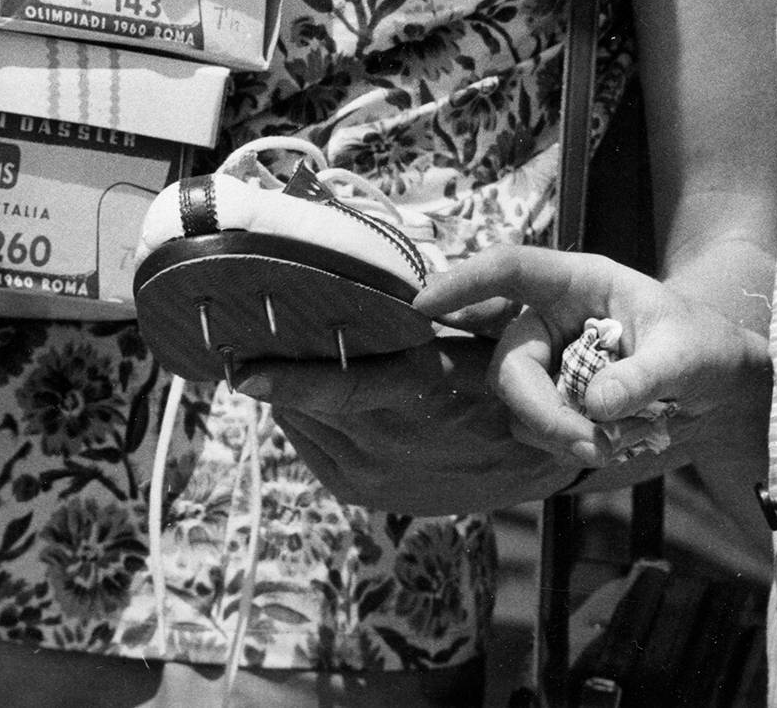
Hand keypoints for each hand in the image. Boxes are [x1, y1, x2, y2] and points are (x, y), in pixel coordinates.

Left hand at [232, 337, 583, 514]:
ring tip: (269, 360)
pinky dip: (300, 421)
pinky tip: (298, 397)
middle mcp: (391, 443)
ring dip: (284, 397)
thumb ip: (431, 312)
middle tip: (249, 337)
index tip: (243, 367)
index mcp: (421, 396)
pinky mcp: (363, 494)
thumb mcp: (481, 337)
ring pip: (303, 429)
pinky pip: (312, 452)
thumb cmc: (506, 381)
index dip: (287, 379)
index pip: (340, 388)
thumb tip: (379, 283)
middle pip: (307, 406)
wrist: (533, 460)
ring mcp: (373, 476)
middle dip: (278, 371)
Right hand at [416, 245, 770, 476]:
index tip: (424, 303)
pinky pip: (533, 429)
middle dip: (540, 409)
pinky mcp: (552, 399)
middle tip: (590, 444)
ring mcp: (549, 361)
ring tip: (614, 444)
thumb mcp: (685, 355)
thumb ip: (643, 376)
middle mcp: (553, 318)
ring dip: (557, 433)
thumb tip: (594, 405)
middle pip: (510, 362)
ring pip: (517, 404)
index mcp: (580, 282)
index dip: (465, 281)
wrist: (719, 389)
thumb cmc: (704, 348)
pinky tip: (606, 444)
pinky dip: (564, 445)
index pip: (512, 269)